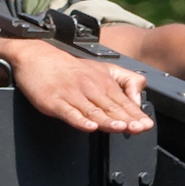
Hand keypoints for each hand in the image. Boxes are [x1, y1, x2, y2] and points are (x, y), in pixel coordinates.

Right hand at [3, 39, 150, 133]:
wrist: (37, 57)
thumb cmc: (69, 68)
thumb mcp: (101, 69)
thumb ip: (123, 82)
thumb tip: (137, 100)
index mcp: (103, 82)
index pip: (123, 101)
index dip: (136, 114)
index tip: (146, 124)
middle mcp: (90, 88)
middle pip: (111, 107)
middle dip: (127, 119)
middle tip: (140, 128)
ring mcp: (72, 95)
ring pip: (93, 110)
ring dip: (107, 120)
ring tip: (120, 128)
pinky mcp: (55, 102)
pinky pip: (69, 113)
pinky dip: (79, 120)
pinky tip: (88, 127)